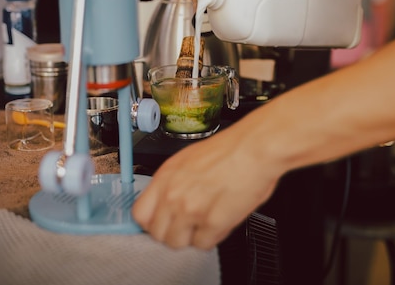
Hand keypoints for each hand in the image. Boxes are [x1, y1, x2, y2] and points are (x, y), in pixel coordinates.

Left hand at [132, 127, 280, 248]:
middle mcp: (173, 194)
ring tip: (204, 224)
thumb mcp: (189, 159)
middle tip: (186, 225)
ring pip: (176, 243)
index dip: (152, 221)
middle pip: (157, 233)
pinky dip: (212, 237)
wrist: (255, 148)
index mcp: (166, 176)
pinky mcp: (212, 222)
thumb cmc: (231, 149)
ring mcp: (191, 210)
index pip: (140, 213)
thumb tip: (168, 201)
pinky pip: (203, 245)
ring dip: (190, 237)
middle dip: (172, 232)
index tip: (161, 221)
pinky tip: (220, 222)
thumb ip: (174, 183)